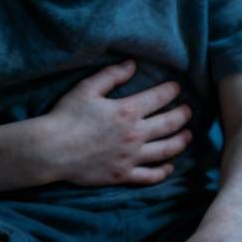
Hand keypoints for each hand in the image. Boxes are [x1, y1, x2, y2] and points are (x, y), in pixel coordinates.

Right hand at [46, 60, 192, 185]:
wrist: (52, 150)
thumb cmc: (66, 117)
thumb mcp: (87, 89)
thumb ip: (111, 76)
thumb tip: (132, 65)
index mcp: (127, 111)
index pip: (158, 98)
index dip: (171, 91)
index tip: (177, 87)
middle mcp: (135, 134)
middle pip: (169, 124)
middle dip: (182, 115)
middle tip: (188, 111)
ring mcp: (131, 157)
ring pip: (166, 150)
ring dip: (181, 141)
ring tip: (188, 136)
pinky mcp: (123, 174)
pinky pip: (149, 176)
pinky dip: (163, 172)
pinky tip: (169, 167)